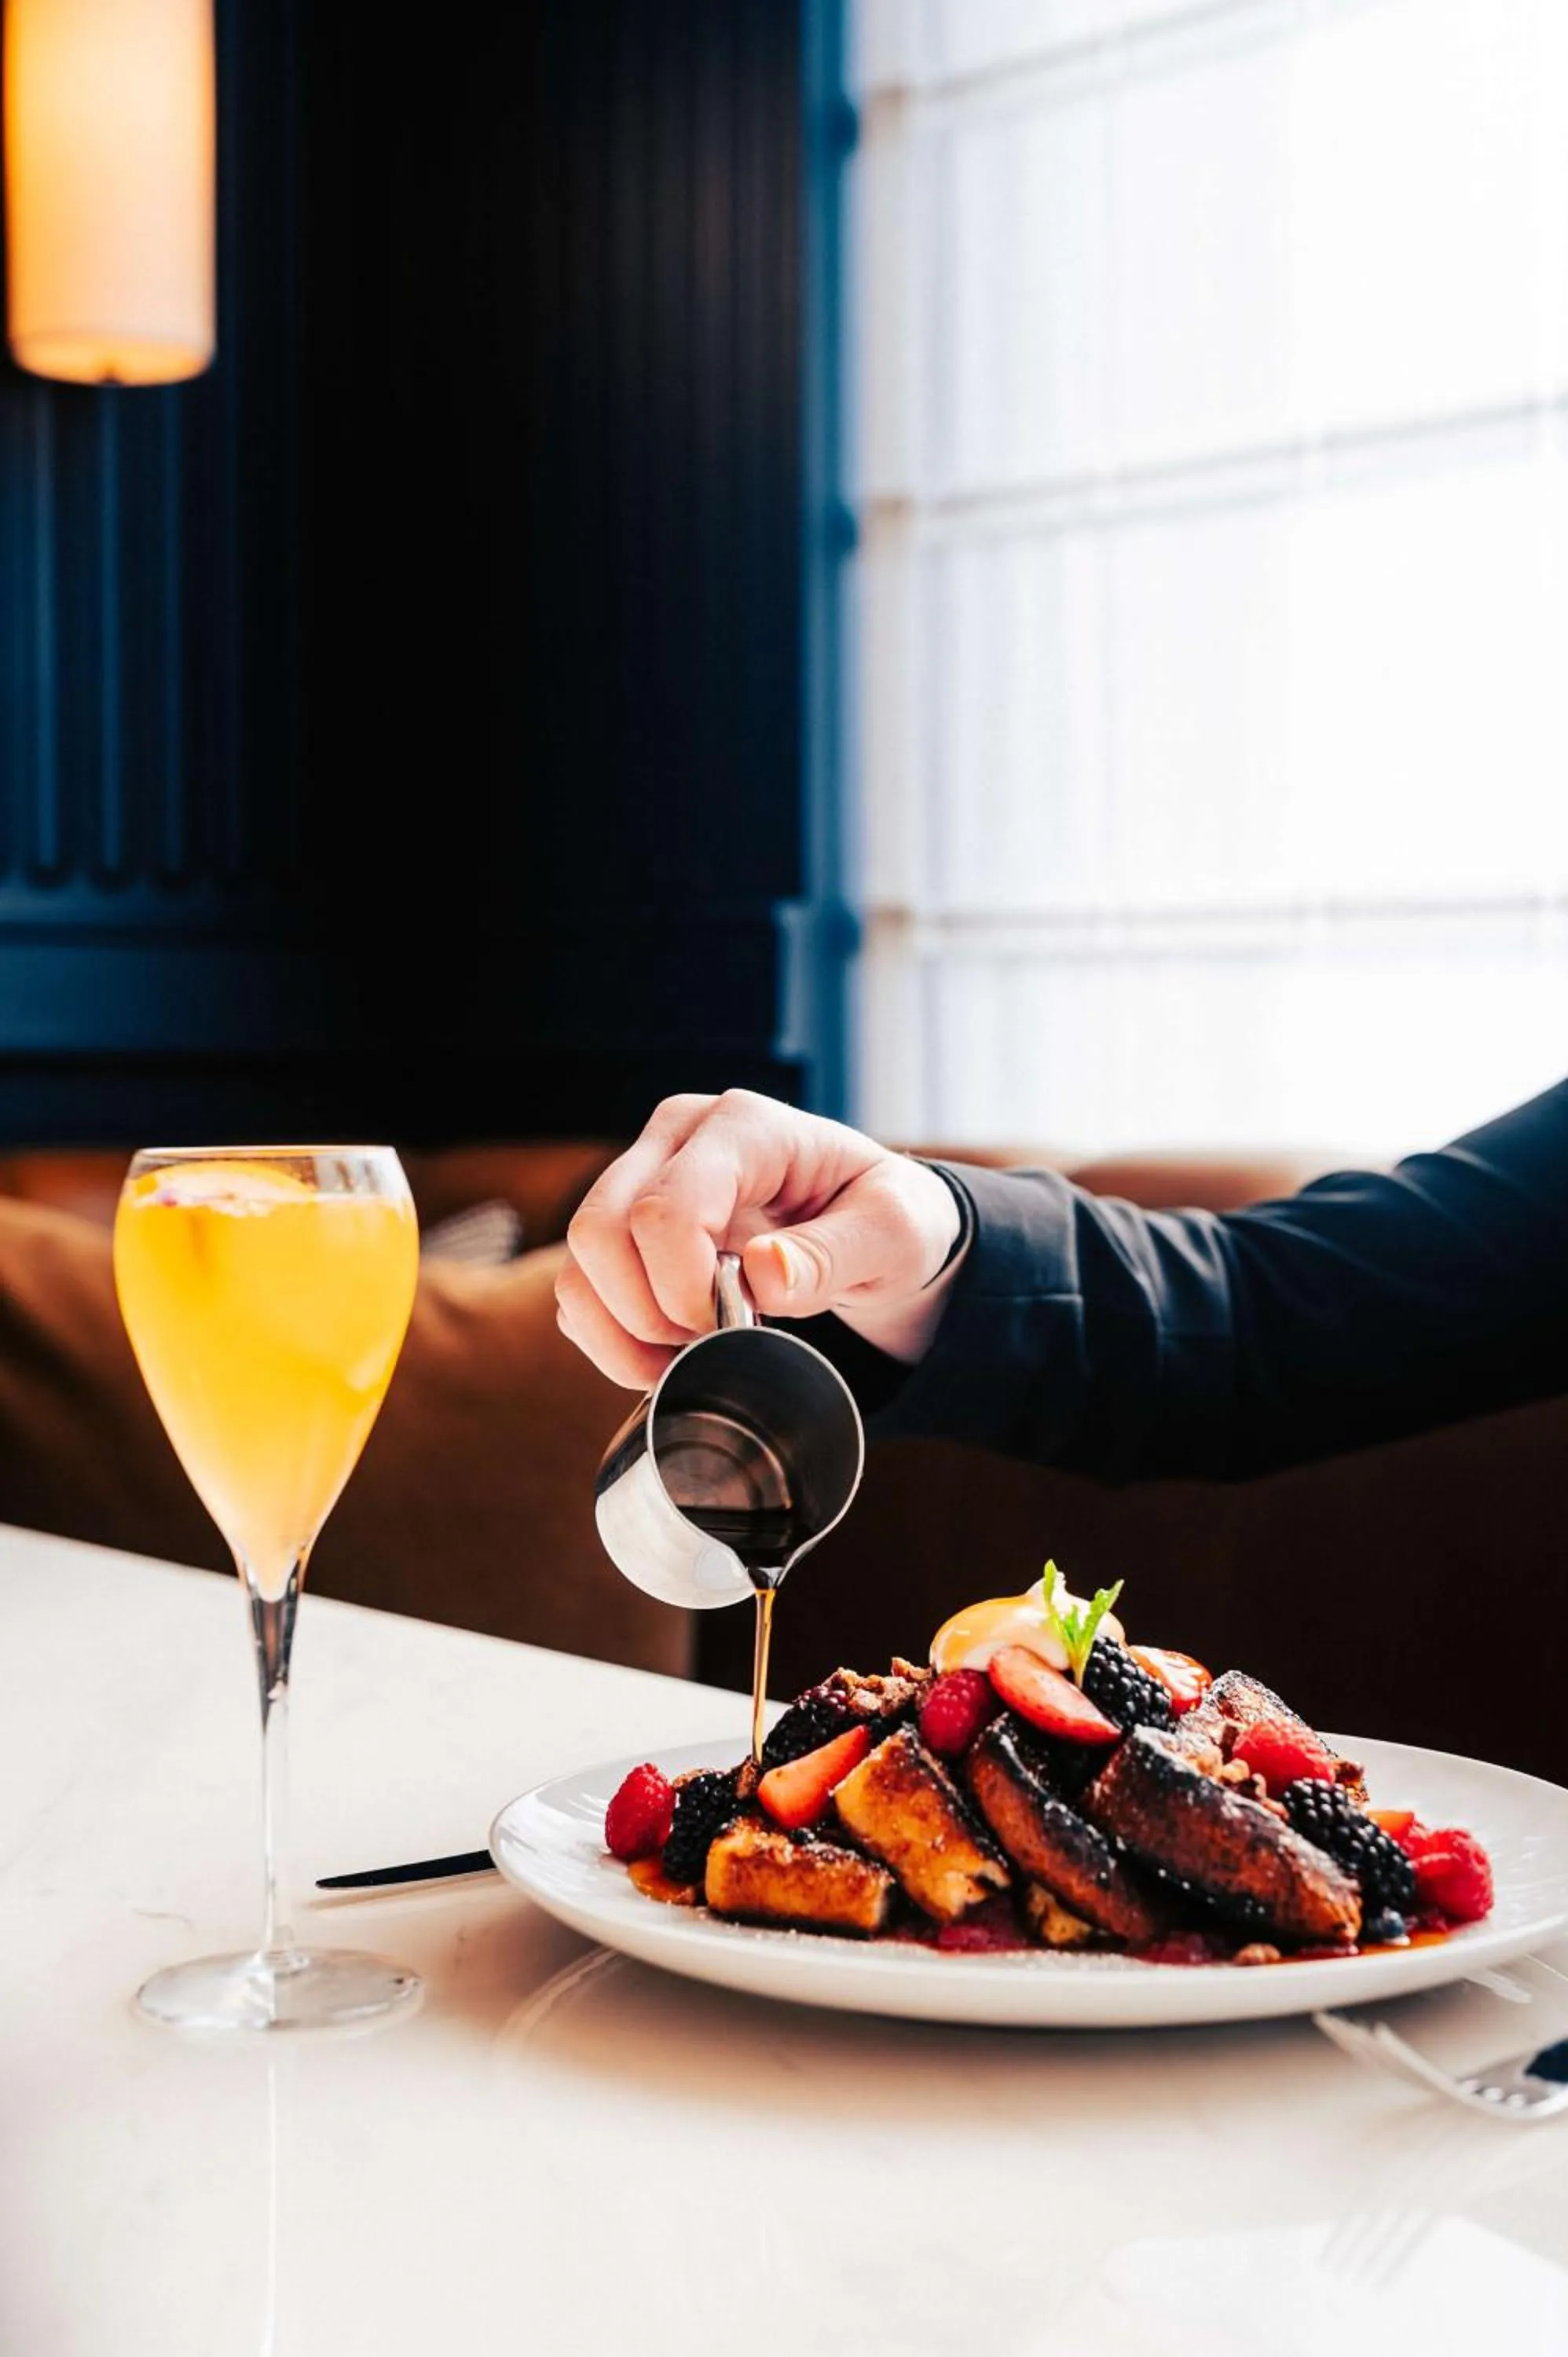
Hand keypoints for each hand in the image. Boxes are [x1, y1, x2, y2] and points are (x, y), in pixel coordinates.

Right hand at [555, 1089, 963, 1388]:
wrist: (875, 1230)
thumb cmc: (888, 1221)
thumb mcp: (894, 1235)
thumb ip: (834, 1253)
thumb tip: (762, 1272)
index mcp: (745, 1127)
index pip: (667, 1207)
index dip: (685, 1288)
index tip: (734, 1328)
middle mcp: (678, 1137)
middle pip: (601, 1229)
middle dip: (646, 1312)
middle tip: (707, 1346)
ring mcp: (642, 1176)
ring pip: (579, 1262)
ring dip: (621, 1333)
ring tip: (687, 1358)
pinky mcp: (626, 1225)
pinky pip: (580, 1290)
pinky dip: (611, 1339)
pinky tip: (666, 1355)